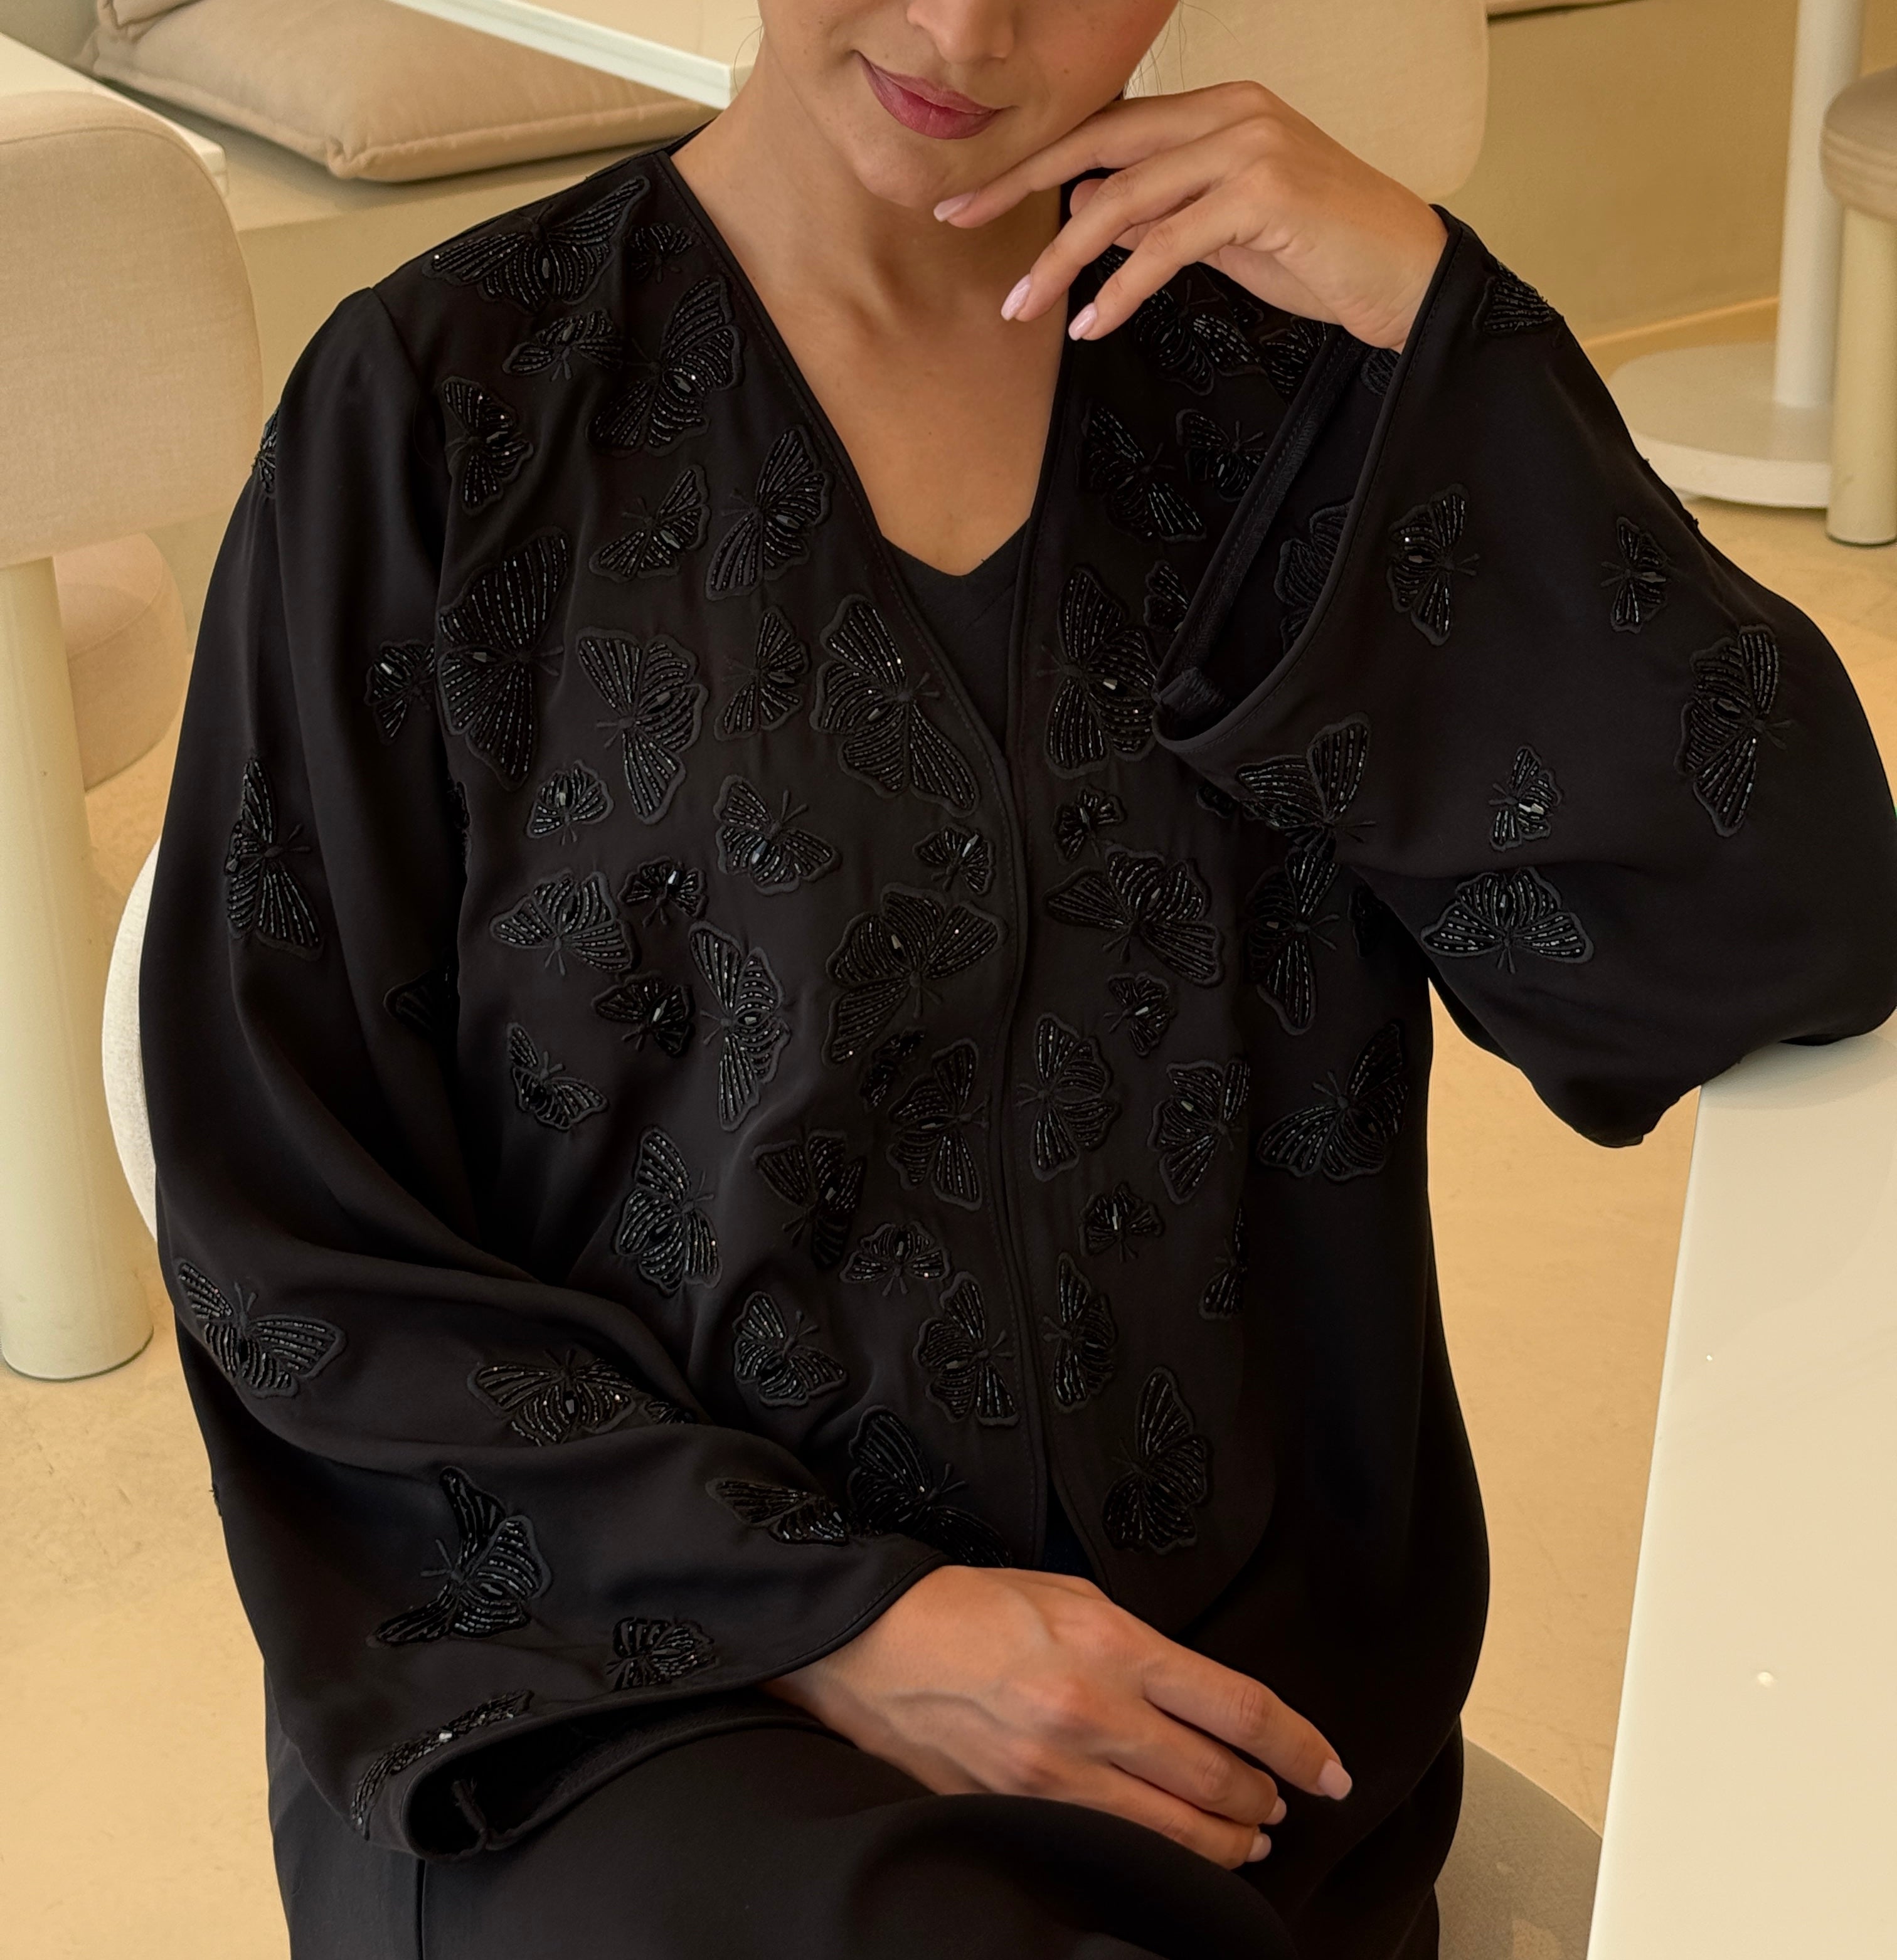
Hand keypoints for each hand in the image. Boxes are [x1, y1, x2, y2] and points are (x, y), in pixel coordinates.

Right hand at [763, 1564, 1350, 1869]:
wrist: (871, 1647)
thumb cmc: (974, 1606)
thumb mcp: (1074, 1595)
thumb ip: (1144, 1649)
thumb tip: (1204, 1700)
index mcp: (1112, 1644)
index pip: (1241, 1709)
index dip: (1302, 1747)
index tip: (1332, 1771)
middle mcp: (1093, 1715)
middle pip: (1221, 1781)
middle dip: (1267, 1799)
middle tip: (1283, 1802)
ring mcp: (1057, 1775)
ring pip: (1179, 1833)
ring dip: (1229, 1840)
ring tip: (1248, 1835)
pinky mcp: (1024, 1812)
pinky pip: (1118, 1849)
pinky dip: (1162, 1855)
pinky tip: (1177, 1850)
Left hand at [934, 83, 1449, 352]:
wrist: (1408, 276)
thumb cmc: (1321, 256)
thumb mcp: (1223, 233)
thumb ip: (1160, 216)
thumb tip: (1088, 222)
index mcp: (1219, 109)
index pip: (1106, 129)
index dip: (1034, 162)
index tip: (973, 197)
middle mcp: (1231, 112)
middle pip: (1099, 150)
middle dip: (1019, 190)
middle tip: (959, 224)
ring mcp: (1248, 147)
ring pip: (1123, 201)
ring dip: (1061, 260)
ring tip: (1021, 306)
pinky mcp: (1263, 195)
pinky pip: (1165, 245)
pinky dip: (1120, 289)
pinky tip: (1092, 324)